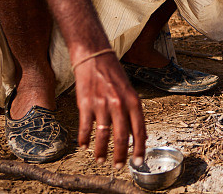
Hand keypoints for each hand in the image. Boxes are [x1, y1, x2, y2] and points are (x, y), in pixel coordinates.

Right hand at [73, 51, 145, 167]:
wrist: (95, 56)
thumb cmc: (113, 74)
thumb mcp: (129, 91)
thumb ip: (133, 113)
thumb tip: (138, 135)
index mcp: (133, 101)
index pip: (139, 130)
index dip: (139, 149)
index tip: (138, 161)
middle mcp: (119, 104)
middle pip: (121, 137)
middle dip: (120, 155)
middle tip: (118, 166)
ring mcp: (102, 104)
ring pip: (103, 135)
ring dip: (101, 151)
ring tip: (100, 160)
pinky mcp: (86, 104)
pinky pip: (86, 127)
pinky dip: (84, 140)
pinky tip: (83, 146)